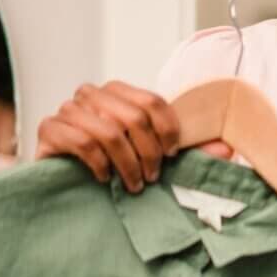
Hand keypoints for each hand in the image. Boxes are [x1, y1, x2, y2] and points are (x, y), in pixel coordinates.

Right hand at [36, 80, 231, 192]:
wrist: (64, 182)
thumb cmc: (113, 165)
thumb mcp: (153, 156)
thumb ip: (189, 151)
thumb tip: (227, 149)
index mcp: (119, 92)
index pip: (152, 101)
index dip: (168, 131)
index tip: (173, 156)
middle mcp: (92, 94)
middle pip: (133, 116)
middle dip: (149, 153)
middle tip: (152, 178)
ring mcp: (68, 109)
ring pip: (108, 130)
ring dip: (127, 163)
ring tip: (133, 184)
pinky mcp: (49, 128)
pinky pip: (80, 141)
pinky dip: (99, 164)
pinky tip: (105, 179)